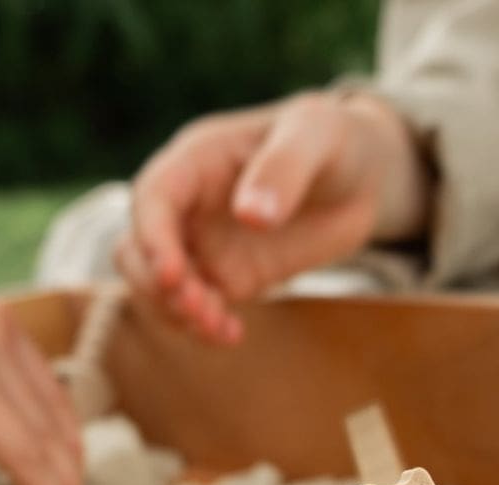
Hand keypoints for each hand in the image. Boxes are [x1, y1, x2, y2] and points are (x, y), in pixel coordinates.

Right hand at [116, 90, 430, 343]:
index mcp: (196, 160)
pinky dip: (203, 328)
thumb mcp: (317, 136)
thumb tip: (251, 215)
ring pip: (157, 288)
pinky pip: (195, 310)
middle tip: (200, 308)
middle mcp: (188, 206)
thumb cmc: (333, 139)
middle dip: (157, 285)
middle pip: (137, 250)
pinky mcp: (224, 279)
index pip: (152, 198)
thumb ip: (284, 169)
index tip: (172, 275)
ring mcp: (202, 246)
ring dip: (176, 314)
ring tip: (220, 327)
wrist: (361, 176)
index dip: (152, 238)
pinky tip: (231, 335)